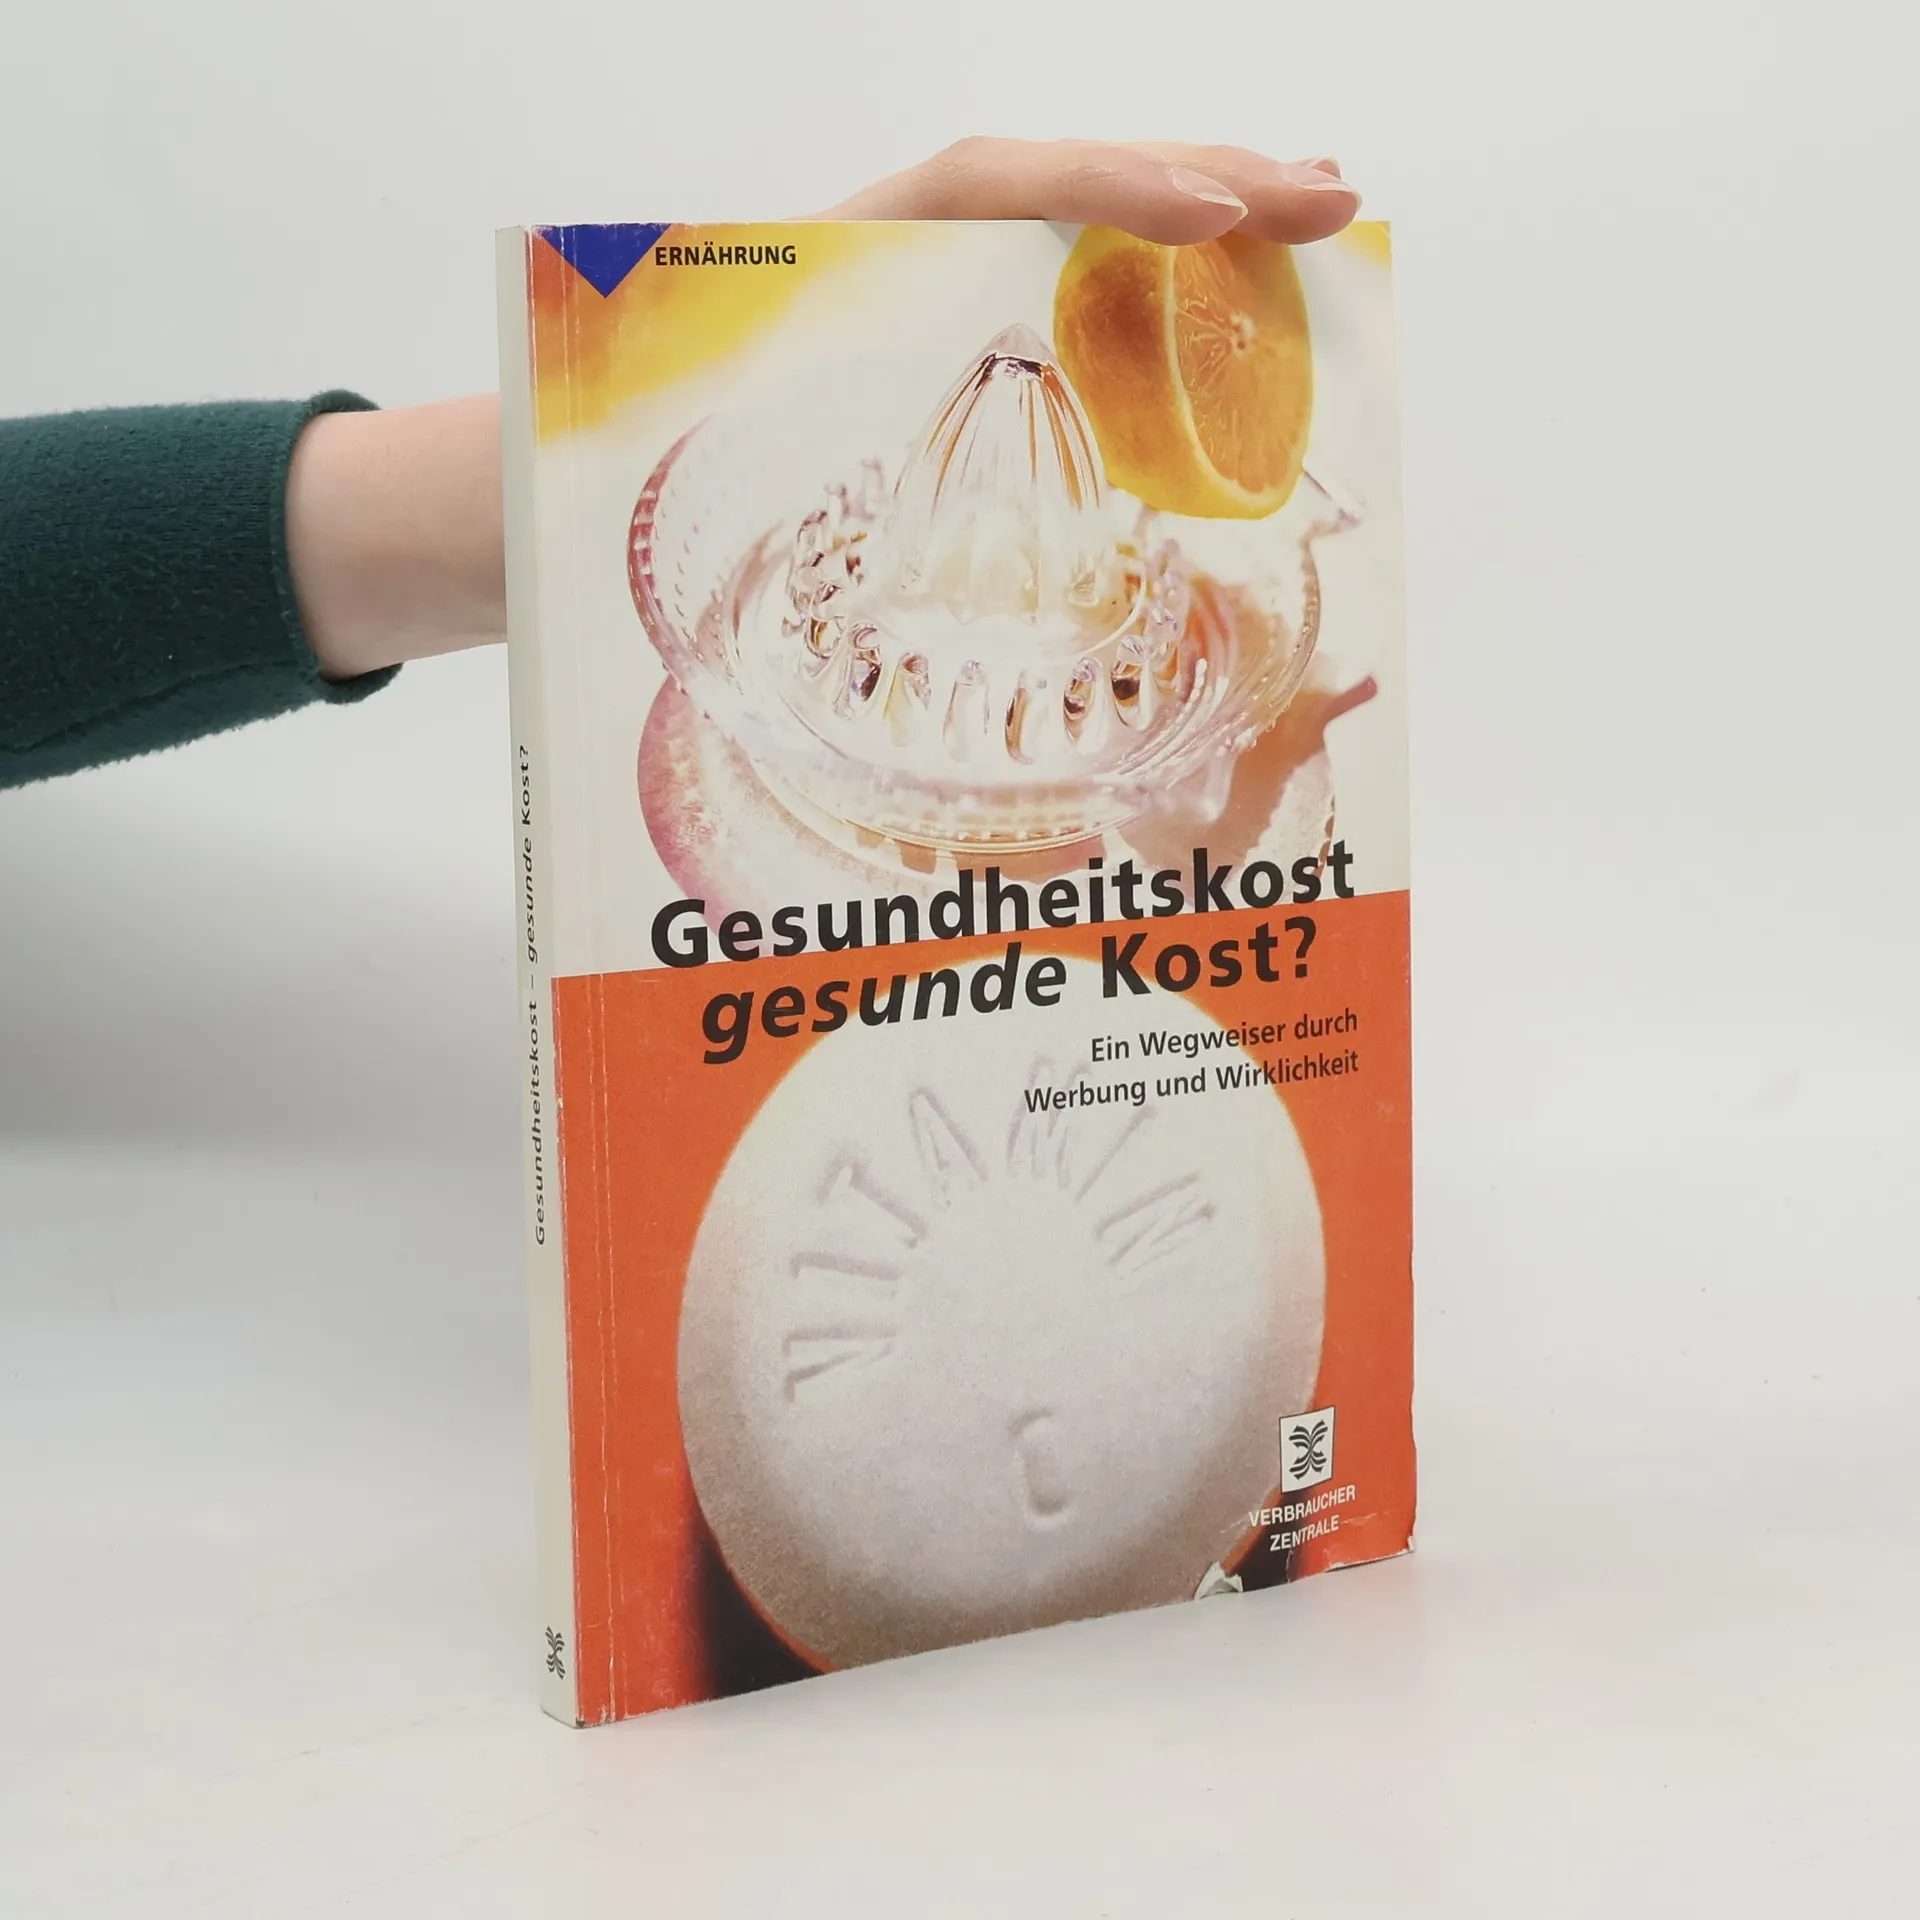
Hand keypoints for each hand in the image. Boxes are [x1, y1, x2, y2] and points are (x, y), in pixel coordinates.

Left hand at [291, 140, 1360, 680]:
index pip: (982, 188)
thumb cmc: (565, 482)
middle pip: (1051, 185)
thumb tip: (788, 472)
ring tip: (1306, 221)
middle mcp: (874, 268)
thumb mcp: (627, 450)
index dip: (1104, 190)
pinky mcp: (918, 356)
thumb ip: (690, 463)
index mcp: (817, 266)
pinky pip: (1046, 303)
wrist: (517, 504)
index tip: (1217, 216)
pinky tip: (1206, 312)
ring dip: (1189, 226)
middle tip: (1335, 195)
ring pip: (1063, 236)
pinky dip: (1136, 296)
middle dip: (1199, 180)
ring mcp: (904, 306)